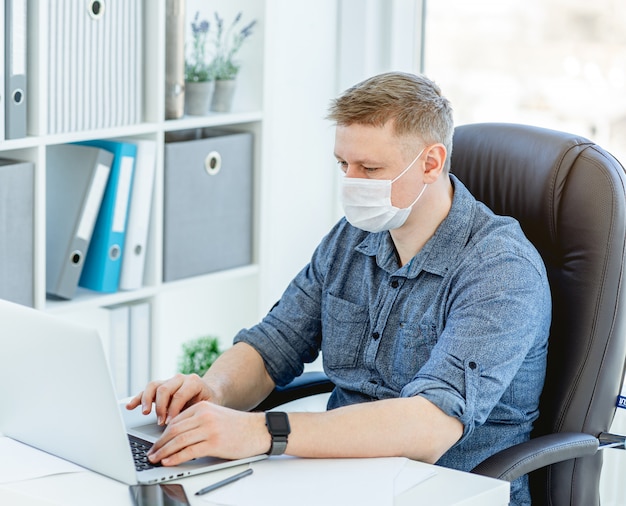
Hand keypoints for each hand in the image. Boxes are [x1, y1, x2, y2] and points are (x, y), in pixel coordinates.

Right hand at [126, 373, 217, 425]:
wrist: (209, 392)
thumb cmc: (209, 402)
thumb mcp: (208, 407)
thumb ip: (197, 413)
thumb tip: (186, 427)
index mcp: (194, 382)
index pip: (179, 394)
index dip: (173, 409)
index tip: (170, 422)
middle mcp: (180, 379)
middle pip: (165, 388)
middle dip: (161, 407)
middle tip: (161, 421)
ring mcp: (169, 382)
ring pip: (154, 386)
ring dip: (147, 400)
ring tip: (145, 412)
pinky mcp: (160, 387)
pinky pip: (147, 390)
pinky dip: (138, 398)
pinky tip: (130, 406)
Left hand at [146, 401, 268, 465]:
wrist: (259, 430)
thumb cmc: (239, 426)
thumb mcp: (216, 416)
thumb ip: (198, 422)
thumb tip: (178, 437)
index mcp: (203, 407)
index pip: (176, 420)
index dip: (162, 433)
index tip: (156, 443)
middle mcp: (204, 416)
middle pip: (174, 430)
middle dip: (159, 443)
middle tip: (151, 453)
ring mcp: (209, 429)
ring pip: (178, 441)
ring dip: (163, 452)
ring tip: (155, 459)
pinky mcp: (214, 443)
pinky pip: (189, 452)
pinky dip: (175, 458)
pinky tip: (168, 462)